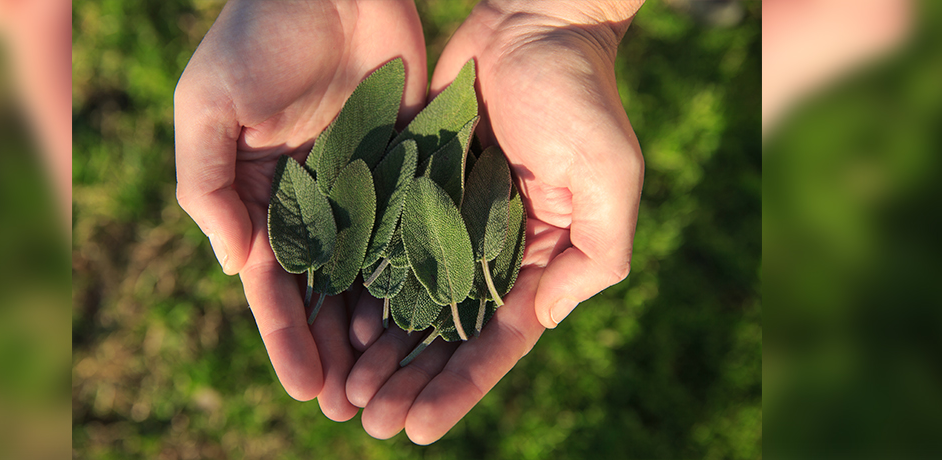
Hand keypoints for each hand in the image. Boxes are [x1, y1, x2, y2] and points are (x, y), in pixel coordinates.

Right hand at [173, 0, 426, 420]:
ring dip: (379, 327)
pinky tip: (437, 316)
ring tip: (395, 379)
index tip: (306, 388)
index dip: (286, 337)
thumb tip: (238, 267)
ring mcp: (362, 185)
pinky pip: (415, 225)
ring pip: (372, 271)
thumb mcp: (208, 107)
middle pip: (323, 292)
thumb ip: (208, 187)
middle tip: (351, 408)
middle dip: (332, 351)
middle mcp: (310, 200)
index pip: (271, 282)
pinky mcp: (408, 163)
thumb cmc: (256, 34)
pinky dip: (421, 271)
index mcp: (257, 194)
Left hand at [341, 0, 643, 442]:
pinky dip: (356, 289)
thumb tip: (541, 321)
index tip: (418, 429)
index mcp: (539, 259)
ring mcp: (447, 222)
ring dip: (375, 350)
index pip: (496, 342)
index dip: (458, 388)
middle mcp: (491, 250)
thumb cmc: (582, 98)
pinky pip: (378, 248)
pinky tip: (330, 321)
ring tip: (342, 391)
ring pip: (404, 302)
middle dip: (407, 382)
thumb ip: (595, 257)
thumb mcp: (611, 180)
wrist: (532, 23)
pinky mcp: (411, 189)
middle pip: (443, 335)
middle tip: (365, 422)